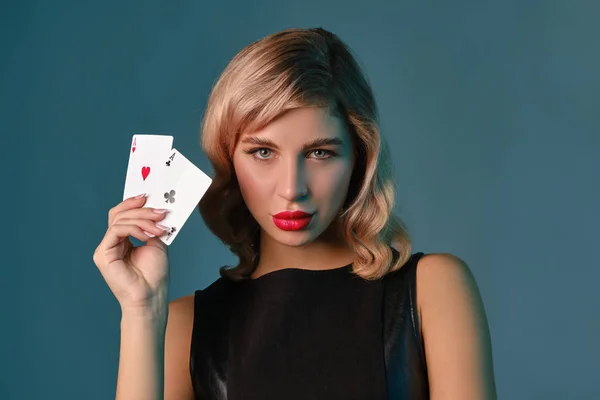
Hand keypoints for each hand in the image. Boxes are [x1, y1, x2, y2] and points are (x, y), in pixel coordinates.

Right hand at [93, 193, 171, 314]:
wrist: (151, 296)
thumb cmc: (154, 275)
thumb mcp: (156, 243)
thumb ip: (152, 226)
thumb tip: (156, 207)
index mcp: (123, 240)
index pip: (122, 214)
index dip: (133, 203)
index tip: (149, 197)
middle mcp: (111, 242)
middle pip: (119, 214)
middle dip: (142, 210)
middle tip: (160, 211)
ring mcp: (105, 248)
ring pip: (119, 220)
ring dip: (143, 220)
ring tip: (159, 227)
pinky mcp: (102, 254)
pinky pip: (116, 230)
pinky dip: (134, 229)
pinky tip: (147, 235)